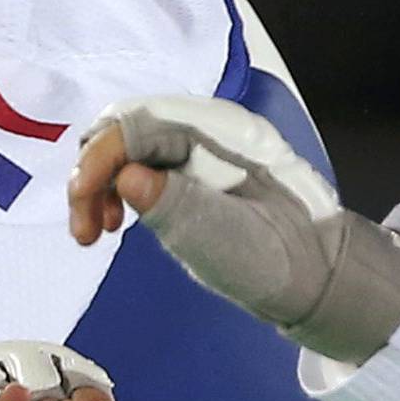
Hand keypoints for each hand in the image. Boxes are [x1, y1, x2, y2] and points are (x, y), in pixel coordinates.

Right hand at [67, 96, 399, 363]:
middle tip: (86, 230)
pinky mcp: (187, 167)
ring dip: (98, 182)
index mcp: (224, 134)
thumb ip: (180, 209)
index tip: (83, 204)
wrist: (316, 275)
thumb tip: (127, 177)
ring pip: (124, 144)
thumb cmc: (282, 263)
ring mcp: (196, 146)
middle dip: (93, 172)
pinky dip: (112, 189)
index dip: (101, 160)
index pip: (142, 125)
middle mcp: (207, 128)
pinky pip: (136, 162)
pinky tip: (111, 222)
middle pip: (126, 127)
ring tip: (96, 232)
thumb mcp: (230, 246)